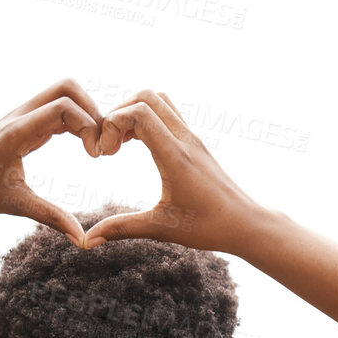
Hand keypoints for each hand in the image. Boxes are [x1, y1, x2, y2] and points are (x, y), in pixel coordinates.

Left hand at [0, 78, 103, 245]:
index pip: (63, 107)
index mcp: (18, 131)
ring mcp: (23, 114)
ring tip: (95, 146)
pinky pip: (58, 107)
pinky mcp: (26, 121)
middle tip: (100, 144)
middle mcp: (21, 115)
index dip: (89, 126)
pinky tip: (83, 145)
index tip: (95, 157)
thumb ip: (51, 218)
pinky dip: (76, 120)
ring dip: (86, 113)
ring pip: (64, 93)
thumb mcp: (15, 205)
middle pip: (67, 87)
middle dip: (93, 110)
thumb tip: (82, 241)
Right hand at [84, 91, 262, 253]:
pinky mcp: (195, 144)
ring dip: (134, 112)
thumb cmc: (210, 227)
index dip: (111, 124)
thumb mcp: (162, 228)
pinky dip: (147, 119)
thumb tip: (89, 241)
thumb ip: (123, 228)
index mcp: (175, 155)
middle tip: (109, 145)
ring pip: (159, 100)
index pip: (138, 112)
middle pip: (146, 96)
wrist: (247, 224)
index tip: (105, 154)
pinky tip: (138, 146)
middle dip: (118, 112)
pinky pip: (168, 115)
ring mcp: (192, 139)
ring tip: (121, 144)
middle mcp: (185, 140)